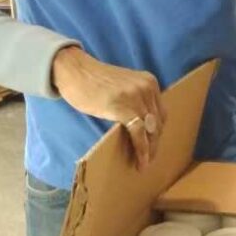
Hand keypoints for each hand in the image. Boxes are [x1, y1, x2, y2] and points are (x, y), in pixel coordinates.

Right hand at [52, 46, 166, 168]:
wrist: (74, 71)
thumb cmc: (93, 80)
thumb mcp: (123, 87)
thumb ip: (135, 100)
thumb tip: (142, 126)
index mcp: (149, 82)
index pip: (160, 113)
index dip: (157, 132)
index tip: (153, 147)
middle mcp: (147, 88)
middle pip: (157, 122)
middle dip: (154, 143)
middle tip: (149, 159)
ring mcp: (136, 97)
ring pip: (150, 130)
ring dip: (149, 150)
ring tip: (143, 164)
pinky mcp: (123, 107)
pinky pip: (138, 133)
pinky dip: (141, 150)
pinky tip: (139, 162)